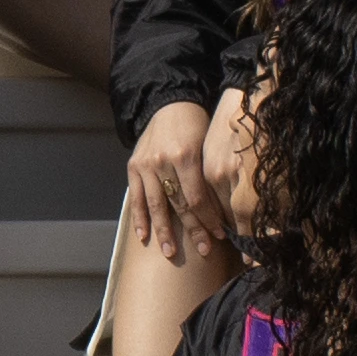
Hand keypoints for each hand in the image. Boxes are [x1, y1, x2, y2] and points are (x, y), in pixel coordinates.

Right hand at [121, 102, 227, 267]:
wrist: (169, 103)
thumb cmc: (196, 125)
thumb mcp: (208, 145)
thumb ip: (209, 175)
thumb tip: (223, 211)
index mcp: (185, 156)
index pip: (197, 198)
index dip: (209, 220)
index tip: (219, 236)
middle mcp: (163, 162)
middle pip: (179, 205)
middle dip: (193, 230)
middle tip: (203, 250)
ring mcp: (146, 165)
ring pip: (157, 205)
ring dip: (164, 231)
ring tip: (170, 252)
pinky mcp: (133, 167)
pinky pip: (136, 197)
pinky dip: (139, 218)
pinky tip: (144, 236)